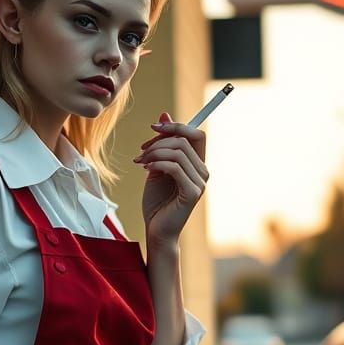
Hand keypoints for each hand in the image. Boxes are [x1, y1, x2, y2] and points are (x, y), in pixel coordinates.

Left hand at [132, 112, 207, 247]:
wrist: (156, 230)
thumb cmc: (156, 202)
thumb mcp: (156, 166)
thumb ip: (163, 144)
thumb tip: (164, 114)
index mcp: (197, 164)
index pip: (196, 134)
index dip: (176, 125)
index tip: (154, 127)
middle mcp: (202, 172)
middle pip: (185, 140)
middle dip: (159, 141)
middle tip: (141, 153)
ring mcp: (199, 183)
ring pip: (178, 152)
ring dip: (154, 153)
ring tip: (141, 163)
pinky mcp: (192, 193)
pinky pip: (175, 167)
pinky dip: (157, 164)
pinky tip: (146, 170)